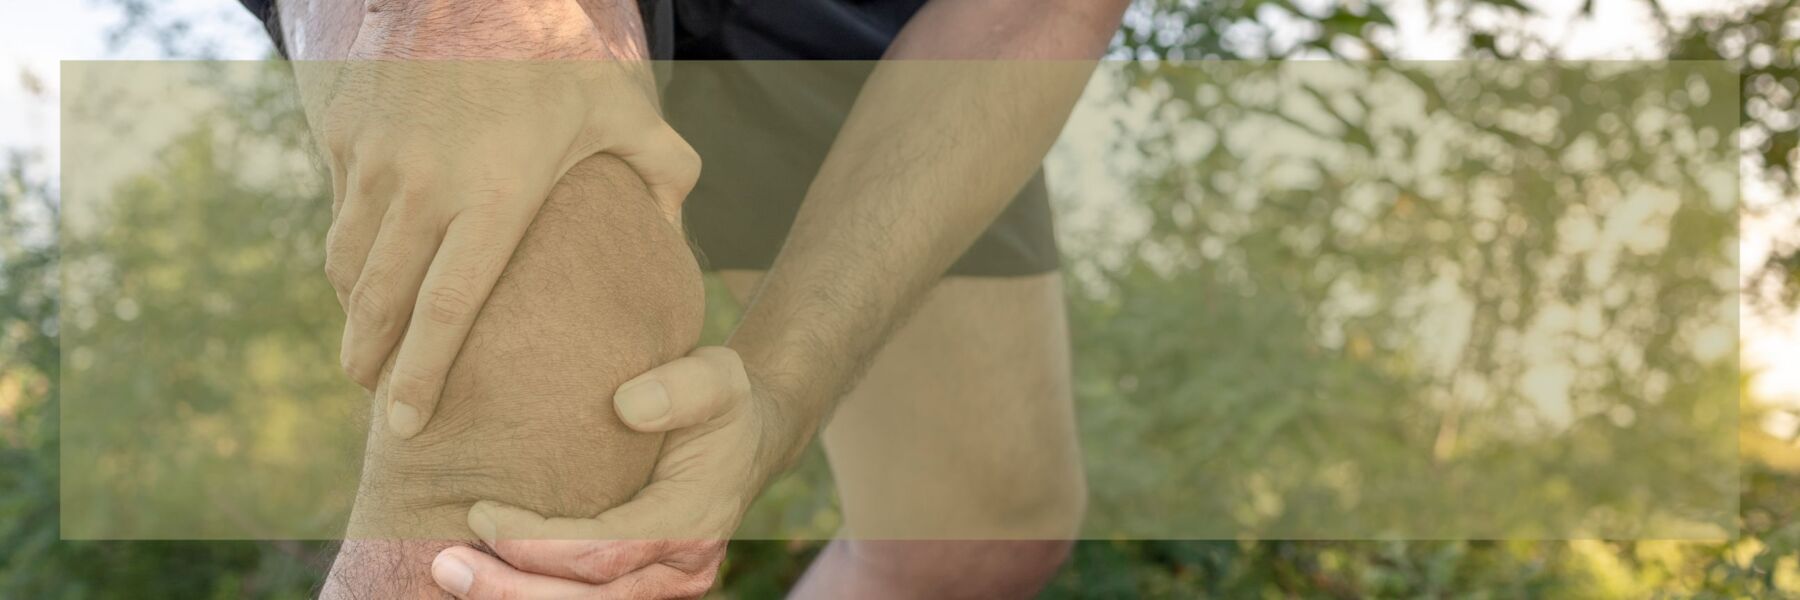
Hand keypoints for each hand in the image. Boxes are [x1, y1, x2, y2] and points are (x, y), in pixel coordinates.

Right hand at [310, 0, 699, 437]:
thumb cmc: (551, 44)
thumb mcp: (616, 102)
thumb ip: (660, 166)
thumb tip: (677, 221)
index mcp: (494, 193)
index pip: (448, 309)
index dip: (423, 374)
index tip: (408, 421)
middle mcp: (423, 185)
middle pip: (382, 300)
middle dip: (372, 360)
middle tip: (376, 399)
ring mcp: (373, 158)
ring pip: (349, 259)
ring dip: (355, 310)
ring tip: (367, 346)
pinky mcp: (343, 132)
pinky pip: (339, 208)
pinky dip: (349, 247)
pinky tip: (368, 268)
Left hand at [436, 347, 792, 597]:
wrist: (747, 440)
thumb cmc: (719, 403)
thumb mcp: (718, 376)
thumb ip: (682, 387)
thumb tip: (627, 406)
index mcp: (692, 523)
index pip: (604, 552)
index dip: (536, 544)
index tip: (480, 512)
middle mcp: (681, 571)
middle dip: (509, 589)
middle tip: (442, 564)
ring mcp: (663, 589)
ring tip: (448, 577)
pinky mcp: (642, 591)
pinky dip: (533, 596)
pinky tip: (484, 582)